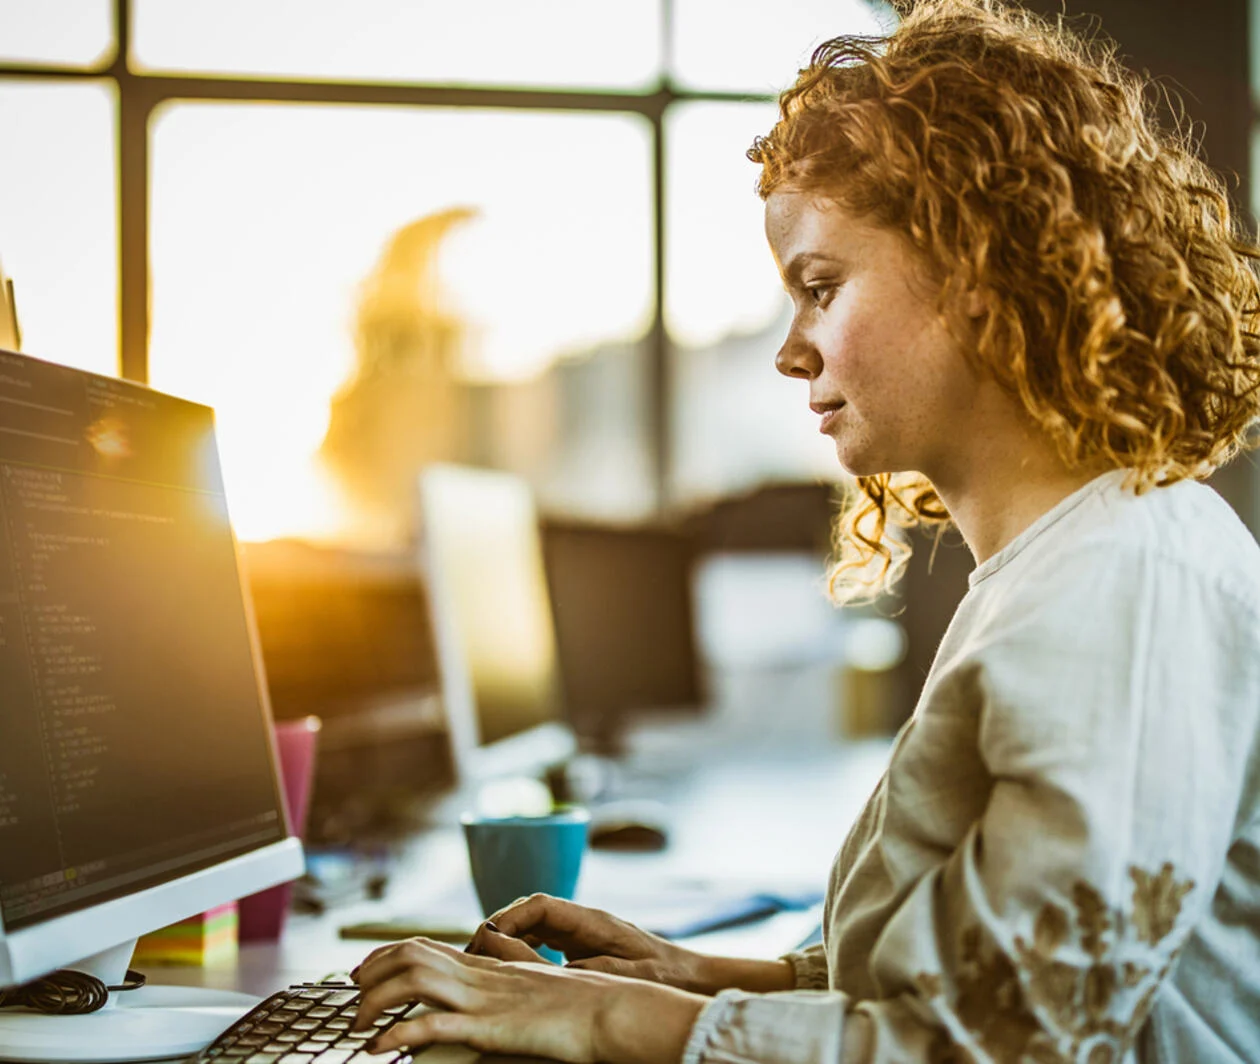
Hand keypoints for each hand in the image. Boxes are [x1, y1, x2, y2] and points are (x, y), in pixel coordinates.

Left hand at [350, 935, 704, 1063]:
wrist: (614, 1010)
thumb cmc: (585, 1005)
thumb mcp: (539, 987)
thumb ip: (512, 979)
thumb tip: (492, 979)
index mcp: (492, 966)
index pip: (427, 947)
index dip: (388, 956)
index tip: (364, 972)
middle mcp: (483, 975)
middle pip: (412, 954)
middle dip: (372, 972)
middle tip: (352, 994)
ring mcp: (485, 998)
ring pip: (414, 979)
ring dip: (375, 1000)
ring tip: (358, 1024)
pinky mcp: (490, 1028)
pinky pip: (432, 1025)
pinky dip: (398, 1035)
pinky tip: (379, 1050)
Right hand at [467, 893, 718, 992]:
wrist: (689, 976)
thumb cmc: (663, 974)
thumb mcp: (625, 976)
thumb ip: (586, 971)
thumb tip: (546, 972)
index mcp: (591, 920)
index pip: (540, 905)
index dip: (509, 917)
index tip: (486, 937)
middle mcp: (582, 920)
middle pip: (529, 911)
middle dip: (499, 927)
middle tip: (472, 954)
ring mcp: (581, 932)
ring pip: (533, 925)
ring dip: (507, 939)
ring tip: (482, 964)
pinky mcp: (582, 946)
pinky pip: (543, 941)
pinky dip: (521, 950)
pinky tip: (509, 971)